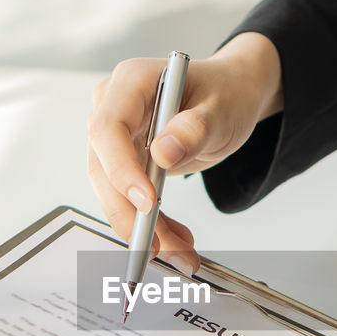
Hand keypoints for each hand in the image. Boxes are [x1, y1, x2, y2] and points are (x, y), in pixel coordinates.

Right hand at [87, 32, 282, 274]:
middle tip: (156, 247)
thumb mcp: (222, 109)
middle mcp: (116, 107)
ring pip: (115, 190)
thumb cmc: (226, 92)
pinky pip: (131, 198)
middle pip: (104, 166)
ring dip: (143, 227)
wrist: (232, 94)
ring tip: (179, 253)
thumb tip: (163, 153)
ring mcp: (119, 135)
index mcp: (132, 82)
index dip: (121, 169)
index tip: (147, 202)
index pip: (109, 128)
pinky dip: (154, 224)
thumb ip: (196, 128)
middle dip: (129, 213)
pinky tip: (176, 240)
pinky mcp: (127, 159)